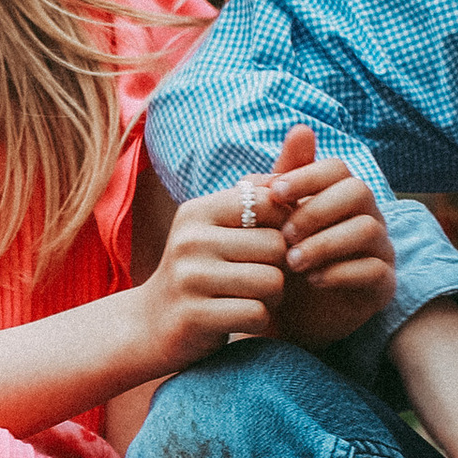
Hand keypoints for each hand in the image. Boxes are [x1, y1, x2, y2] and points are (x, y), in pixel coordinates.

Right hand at [133, 185, 288, 370]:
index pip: (269, 202)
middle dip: (280, 268)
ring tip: (252, 298)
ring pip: (271, 281)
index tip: (271, 244)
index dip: (285, 226)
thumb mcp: (223, 226)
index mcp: (198, 211)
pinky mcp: (194, 316)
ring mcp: (189, 278)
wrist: (152, 325)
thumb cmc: (202, 270)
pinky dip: (259, 320)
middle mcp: (191, 239)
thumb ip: (263, 189)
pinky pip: (257, 314)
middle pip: (276, 246)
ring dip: (273, 297)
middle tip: (261, 279)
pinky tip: (241, 319)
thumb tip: (305, 132)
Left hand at [260, 124, 392, 347]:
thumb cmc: (282, 261)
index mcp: (341, 196)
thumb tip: (299, 129)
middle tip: (284, 234)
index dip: (308, 175)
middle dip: (317, 210)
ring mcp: (380, 250)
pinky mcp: (383, 285)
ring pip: (367, 230)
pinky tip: (312, 280)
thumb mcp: (274, 223)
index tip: (275, 193)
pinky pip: (373, 270)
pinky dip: (340, 272)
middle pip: (358, 191)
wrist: (289, 316)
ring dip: (325, 243)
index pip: (338, 168)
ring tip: (292, 262)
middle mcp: (368, 216)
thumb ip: (281, 182)